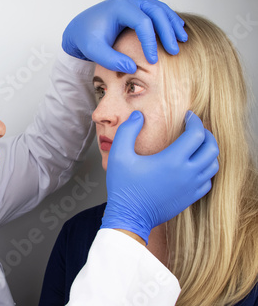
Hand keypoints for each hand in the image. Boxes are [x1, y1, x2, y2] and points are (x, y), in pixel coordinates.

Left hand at [62, 0, 186, 72]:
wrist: (79, 28)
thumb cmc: (85, 38)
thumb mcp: (94, 51)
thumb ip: (111, 61)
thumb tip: (132, 69)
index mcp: (119, 7)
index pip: (143, 23)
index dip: (150, 42)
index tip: (152, 61)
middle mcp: (129, 0)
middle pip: (156, 12)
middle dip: (168, 31)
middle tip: (175, 50)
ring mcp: (134, 1)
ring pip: (160, 9)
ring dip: (172, 24)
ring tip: (182, 40)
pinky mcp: (137, 6)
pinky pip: (157, 11)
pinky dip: (168, 20)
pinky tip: (177, 31)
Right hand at [100, 110, 218, 243]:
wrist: (130, 216)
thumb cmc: (124, 186)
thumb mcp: (119, 154)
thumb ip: (128, 130)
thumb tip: (138, 116)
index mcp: (172, 160)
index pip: (197, 134)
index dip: (195, 121)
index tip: (189, 116)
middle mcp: (187, 173)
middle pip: (212, 148)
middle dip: (206, 134)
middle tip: (195, 128)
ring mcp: (191, 187)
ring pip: (213, 165)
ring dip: (208, 151)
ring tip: (196, 145)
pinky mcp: (190, 198)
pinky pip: (208, 181)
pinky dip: (206, 169)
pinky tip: (193, 166)